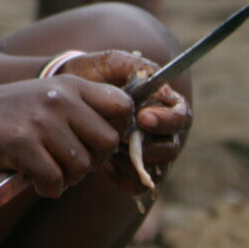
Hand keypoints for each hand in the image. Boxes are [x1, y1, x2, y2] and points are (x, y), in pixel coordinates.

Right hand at [0, 76, 135, 198]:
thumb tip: (117, 141)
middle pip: (108, 142)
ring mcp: (41, 121)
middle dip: (94, 161)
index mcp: (69, 84)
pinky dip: (47, 189)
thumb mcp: (45, 96)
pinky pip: (55, 181)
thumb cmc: (5, 113)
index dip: (119, 129)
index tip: (98, 142)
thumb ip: (79, 110)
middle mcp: (59, 98)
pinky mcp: (22, 144)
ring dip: (67, 178)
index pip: (122, 106)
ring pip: (82, 166)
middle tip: (70, 164)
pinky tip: (32, 180)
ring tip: (46, 171)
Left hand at [52, 50, 191, 191]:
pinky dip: (123, 177)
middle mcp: (162, 131)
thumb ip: (135, 68)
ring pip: (156, 169)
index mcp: (164, 103)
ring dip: (134, 162)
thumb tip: (156, 83)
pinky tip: (105, 164)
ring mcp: (149, 153)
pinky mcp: (132, 170)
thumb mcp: (111, 63)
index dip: (167, 120)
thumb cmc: (94, 75)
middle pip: (172, 147)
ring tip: (110, 150)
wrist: (67, 96)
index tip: (142, 117)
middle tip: (122, 138)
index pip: (182, 115)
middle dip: (148, 146)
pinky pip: (137, 184)